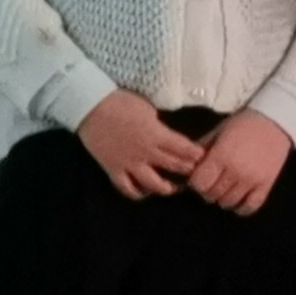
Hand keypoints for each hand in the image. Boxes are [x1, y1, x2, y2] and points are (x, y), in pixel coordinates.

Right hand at [77, 91, 202, 199]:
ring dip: (166, 188)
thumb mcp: (148, 108)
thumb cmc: (120, 101)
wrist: (90, 106)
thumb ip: (160, 125)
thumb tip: (169, 132)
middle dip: (188, 170)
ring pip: (153, 184)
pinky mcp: (114, 170)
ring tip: (174, 188)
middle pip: (174, 166)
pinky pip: (127, 188)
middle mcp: (146, 153)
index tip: (205, 157)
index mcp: (157, 134)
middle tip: (198, 174)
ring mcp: (130, 164)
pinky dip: (137, 193)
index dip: (197, 154)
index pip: (184, 149)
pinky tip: (145, 193)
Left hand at [183, 109, 291, 214]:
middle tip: (212, 181)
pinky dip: (241, 207)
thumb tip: (184, 167)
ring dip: (222, 198)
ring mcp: (252, 181)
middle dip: (207, 190)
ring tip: (225, 186)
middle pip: (211, 195)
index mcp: (221, 156)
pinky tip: (238, 198)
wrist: (274, 122)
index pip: (199, 184)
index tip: (199, 177)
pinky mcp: (265, 186)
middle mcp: (235, 171)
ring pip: (228, 203)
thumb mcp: (217, 132)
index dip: (195, 182)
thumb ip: (201, 151)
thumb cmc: (242, 125)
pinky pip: (249, 207)